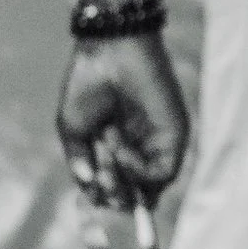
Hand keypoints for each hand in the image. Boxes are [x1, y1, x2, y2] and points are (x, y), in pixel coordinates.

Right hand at [59, 31, 189, 205]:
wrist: (108, 50)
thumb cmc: (88, 83)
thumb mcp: (73, 128)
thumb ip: (79, 161)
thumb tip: (88, 188)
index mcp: (119, 146)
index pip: (119, 188)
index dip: (104, 197)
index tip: (89, 192)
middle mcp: (142, 148)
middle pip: (137, 195)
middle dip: (114, 198)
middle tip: (99, 183)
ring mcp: (159, 143)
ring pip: (151, 190)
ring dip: (124, 187)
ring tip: (107, 166)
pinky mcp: (174, 136)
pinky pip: (163, 173)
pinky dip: (139, 172)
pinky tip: (121, 153)